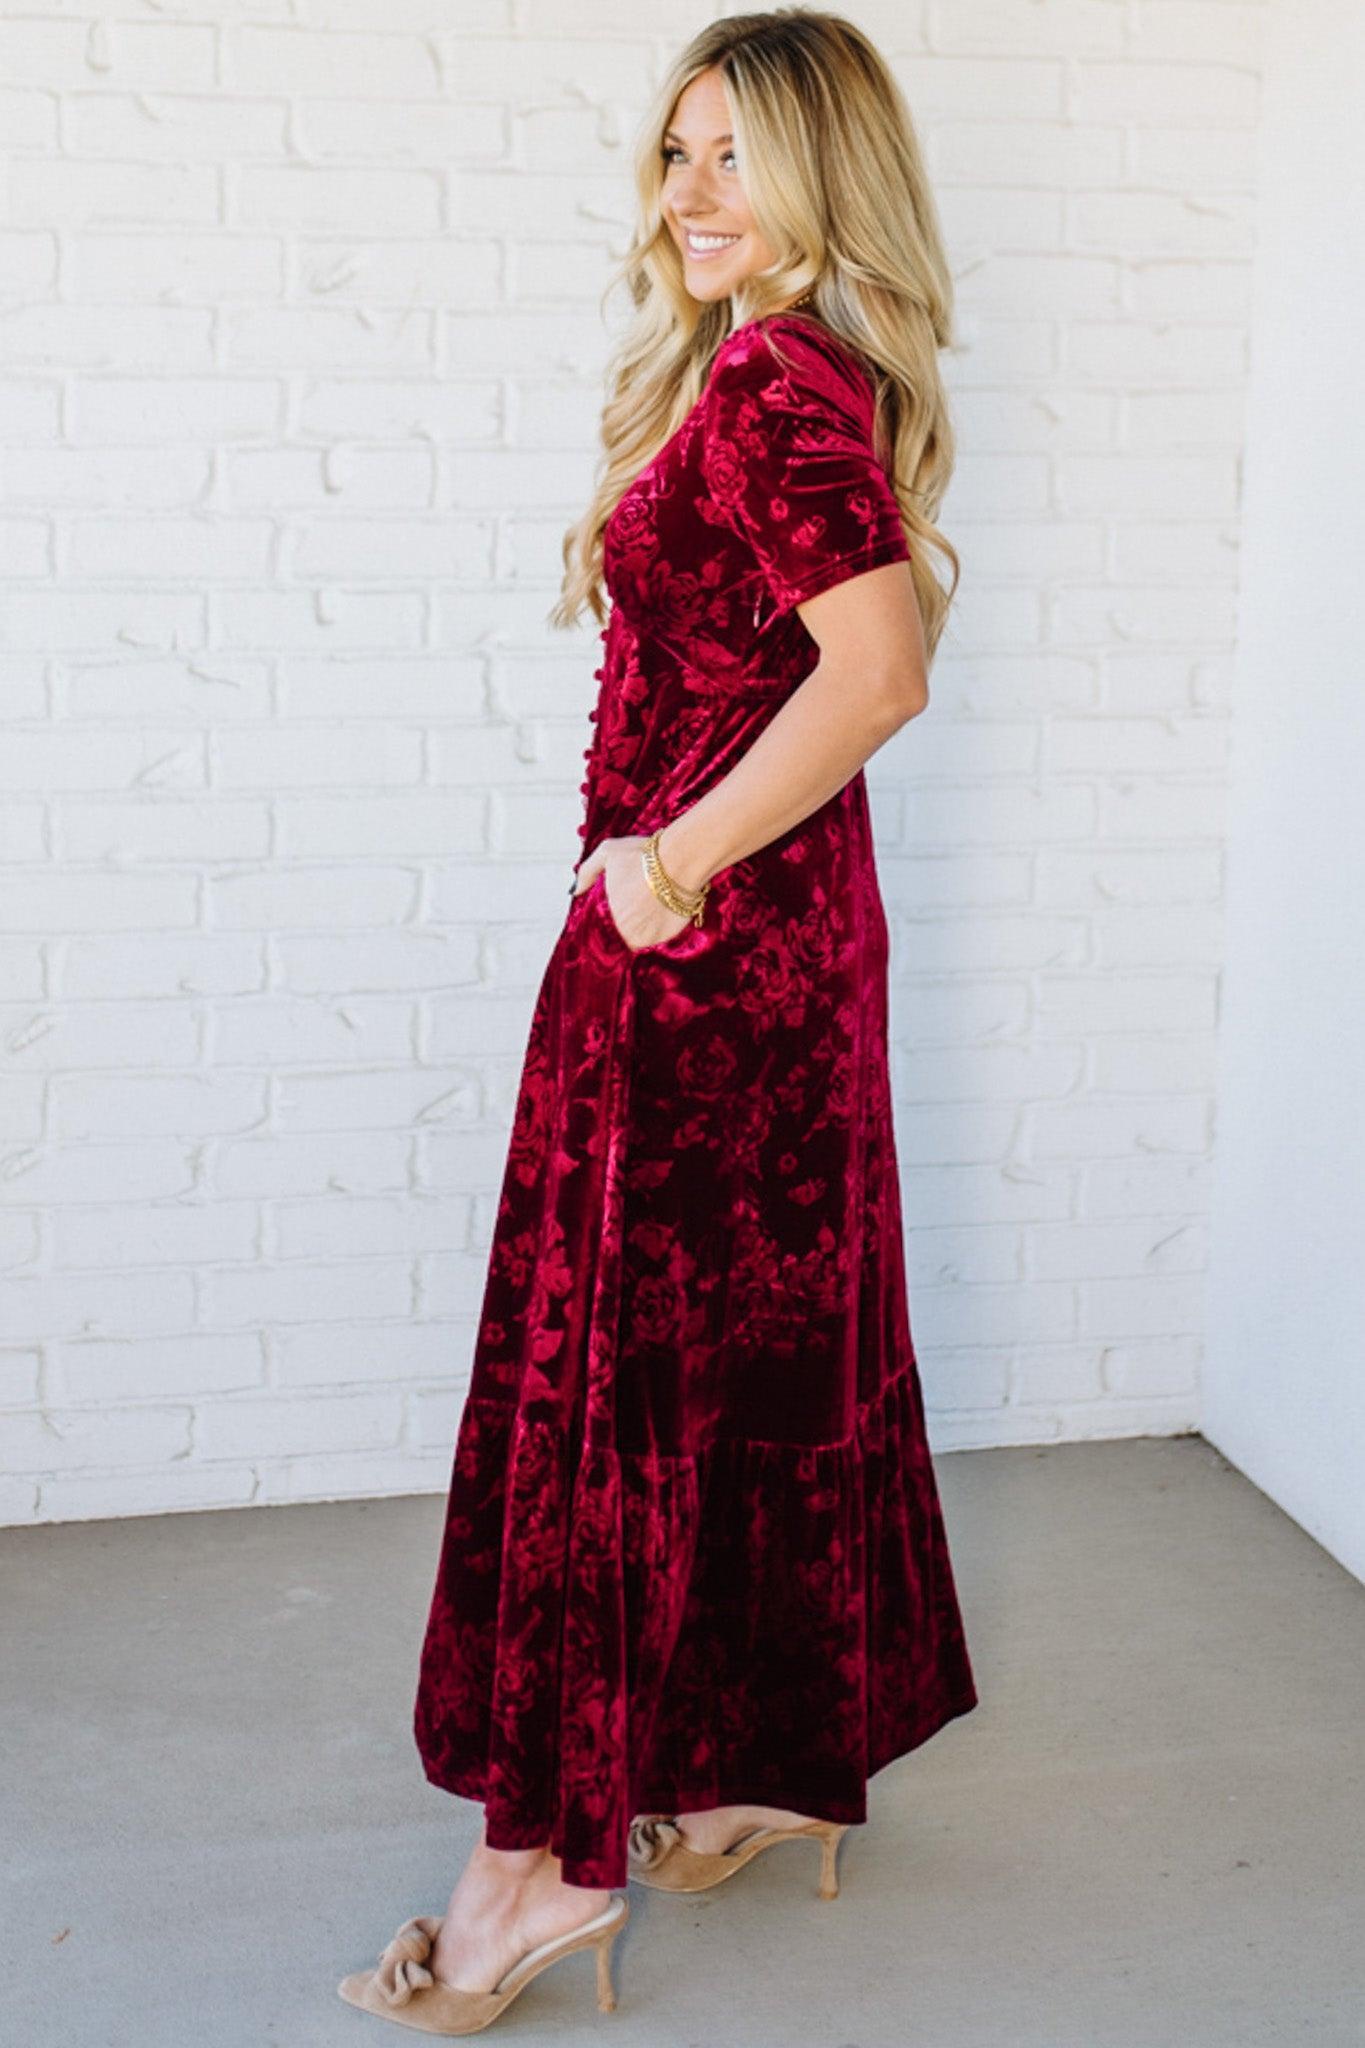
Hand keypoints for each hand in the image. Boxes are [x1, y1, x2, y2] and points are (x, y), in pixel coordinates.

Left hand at [571, 835, 693, 951]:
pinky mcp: (665, 939)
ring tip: (651, 905)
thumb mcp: (608, 852)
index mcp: (606, 912)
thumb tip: (574, 891)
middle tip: (639, 900)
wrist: (680, 860)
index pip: (601, 924)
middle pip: (619, 931)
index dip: (610, 914)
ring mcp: (644, 937)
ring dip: (641, 926)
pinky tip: (661, 912)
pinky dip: (658, 930)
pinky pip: (657, 940)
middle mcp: (623, 929)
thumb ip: (588, 871)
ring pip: (637, 937)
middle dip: (626, 919)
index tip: (622, 902)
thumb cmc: (644, 855)